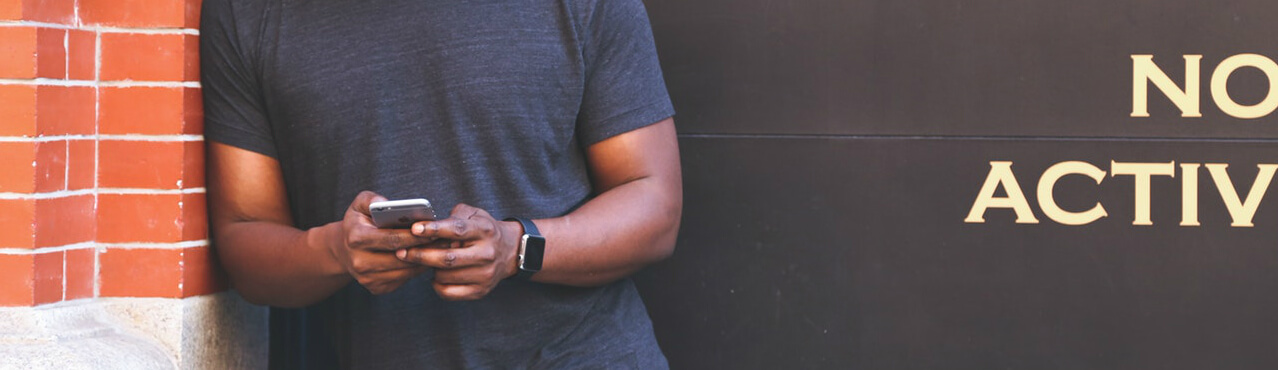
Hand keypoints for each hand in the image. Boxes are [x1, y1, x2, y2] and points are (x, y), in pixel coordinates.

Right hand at [323, 191, 438, 294]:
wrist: (345, 249)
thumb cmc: (359, 222)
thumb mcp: (360, 204)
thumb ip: (372, 199)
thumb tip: (387, 204)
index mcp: (356, 238)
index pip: (391, 239)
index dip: (414, 235)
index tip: (433, 230)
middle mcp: (359, 262)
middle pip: (400, 257)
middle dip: (423, 248)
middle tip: (444, 240)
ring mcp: (368, 278)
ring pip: (405, 271)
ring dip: (424, 261)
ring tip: (440, 249)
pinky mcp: (376, 287)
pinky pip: (403, 280)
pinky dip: (417, 270)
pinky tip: (427, 259)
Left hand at [396, 203, 521, 300]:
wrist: (509, 252)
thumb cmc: (482, 230)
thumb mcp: (474, 214)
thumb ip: (453, 216)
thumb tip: (427, 225)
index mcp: (484, 231)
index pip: (457, 230)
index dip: (434, 230)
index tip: (414, 229)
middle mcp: (487, 253)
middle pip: (448, 258)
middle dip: (421, 255)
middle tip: (402, 252)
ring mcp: (485, 274)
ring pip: (445, 276)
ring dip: (429, 269)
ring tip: (423, 261)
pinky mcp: (481, 291)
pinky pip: (449, 292)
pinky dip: (436, 285)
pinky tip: (435, 276)